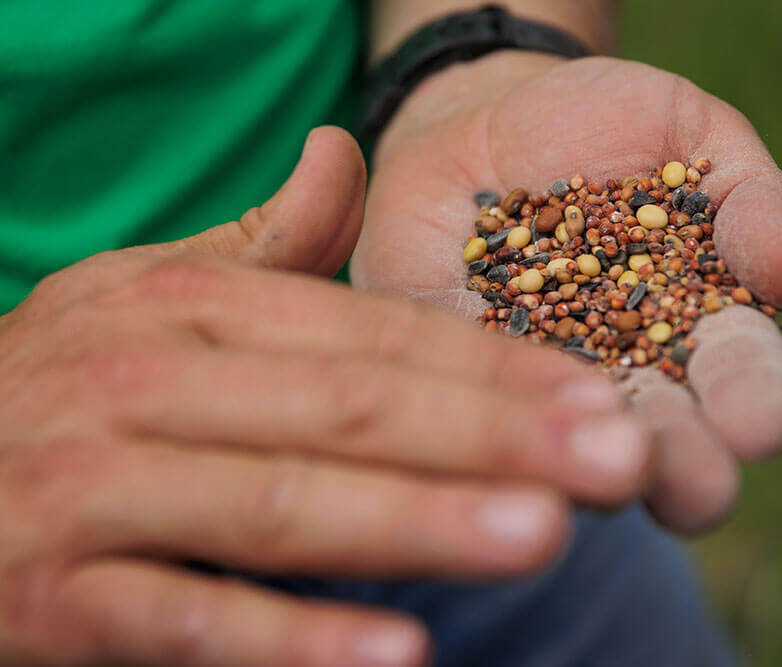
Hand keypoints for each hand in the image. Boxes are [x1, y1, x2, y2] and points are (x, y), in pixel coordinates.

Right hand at [0, 128, 649, 664]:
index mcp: (189, 306)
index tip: (602, 394)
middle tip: (620, 460)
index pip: (371, 335)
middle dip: (492, 437)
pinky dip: (291, 641)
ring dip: (418, 522)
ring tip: (541, 536)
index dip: (493, 367)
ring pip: (282, 504)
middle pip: (350, 409)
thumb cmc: (62, 378)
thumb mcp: (149, 287)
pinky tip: (398, 654)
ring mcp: (98, 488)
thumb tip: (343, 149)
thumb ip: (260, 240)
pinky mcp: (56, 596)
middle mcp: (149, 383)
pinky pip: (186, 619)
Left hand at [354, 53, 781, 533]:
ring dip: (583, 461)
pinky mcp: (451, 359)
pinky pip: (461, 388)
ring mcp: (533, 374)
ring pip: (563, 434)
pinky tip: (489, 419)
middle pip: (658, 435)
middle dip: (680, 466)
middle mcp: (619, 372)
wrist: (489, 120)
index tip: (761, 426)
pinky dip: (478, 405)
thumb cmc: (609, 129)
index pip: (738, 376)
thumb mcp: (693, 136)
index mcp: (695, 326)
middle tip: (695, 491)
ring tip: (603, 470)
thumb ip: (751, 198)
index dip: (754, 402)